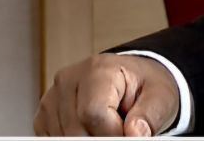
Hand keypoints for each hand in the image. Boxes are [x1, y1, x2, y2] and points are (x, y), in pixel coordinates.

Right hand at [34, 53, 179, 136]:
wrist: (134, 80)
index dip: (112, 133)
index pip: (93, 113)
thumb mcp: (160, 97)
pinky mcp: (44, 115)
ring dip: (88, 138)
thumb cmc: (146, 87)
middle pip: (75, 130)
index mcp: (98, 69)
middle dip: (100, 138)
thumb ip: (149, 115)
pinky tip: (91, 130)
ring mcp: (52, 98)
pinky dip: (75, 139)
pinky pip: (52, 139)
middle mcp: (68, 80)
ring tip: (108, 125)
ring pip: (62, 137)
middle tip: (120, 130)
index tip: (128, 134)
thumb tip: (134, 134)